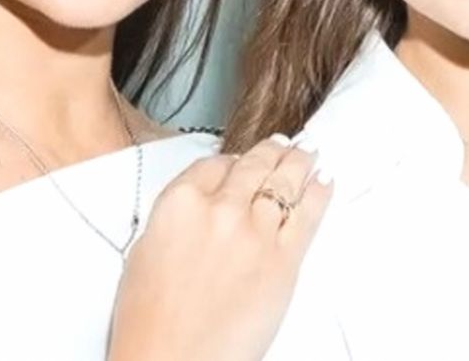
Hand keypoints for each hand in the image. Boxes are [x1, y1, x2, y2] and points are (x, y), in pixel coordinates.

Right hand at [108, 135, 332, 360]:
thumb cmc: (151, 322)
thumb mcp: (145, 253)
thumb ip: (176, 219)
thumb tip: (198, 210)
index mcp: (179, 204)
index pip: (213, 165)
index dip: (231, 161)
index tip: (240, 161)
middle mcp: (220, 209)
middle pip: (253, 166)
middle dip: (271, 153)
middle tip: (283, 147)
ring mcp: (256, 232)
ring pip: (284, 182)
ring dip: (299, 164)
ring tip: (309, 155)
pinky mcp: (284, 259)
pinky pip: (308, 215)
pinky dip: (318, 194)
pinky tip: (323, 183)